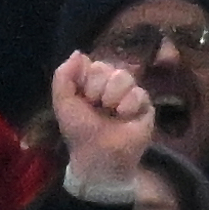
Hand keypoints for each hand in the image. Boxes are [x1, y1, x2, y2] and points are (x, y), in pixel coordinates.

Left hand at [50, 49, 154, 194]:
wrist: (98, 157)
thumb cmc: (80, 132)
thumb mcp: (63, 103)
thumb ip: (63, 76)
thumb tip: (78, 52)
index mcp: (92, 84)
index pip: (92, 65)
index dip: (86, 80)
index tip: (83, 98)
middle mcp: (111, 86)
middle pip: (107, 68)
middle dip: (97, 88)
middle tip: (96, 107)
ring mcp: (129, 95)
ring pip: (124, 76)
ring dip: (112, 95)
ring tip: (111, 112)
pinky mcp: (145, 106)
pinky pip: (139, 92)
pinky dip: (128, 105)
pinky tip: (124, 116)